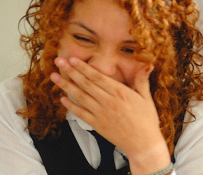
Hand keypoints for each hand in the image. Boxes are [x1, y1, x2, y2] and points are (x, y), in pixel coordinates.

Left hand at [50, 57, 170, 174]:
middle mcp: (108, 102)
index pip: (98, 77)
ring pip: (80, 97)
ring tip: (54, 77)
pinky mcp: (97, 125)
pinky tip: (62, 99)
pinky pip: (80, 114)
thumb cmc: (146, 120)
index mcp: (120, 93)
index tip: (73, 59)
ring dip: (66, 86)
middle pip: (86, 84)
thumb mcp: (146, 98)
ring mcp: (101, 114)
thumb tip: (148, 63)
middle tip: (58, 61)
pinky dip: (70, 106)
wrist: (143, 144)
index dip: (84, 67)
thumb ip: (142, 80)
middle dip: (71, 72)